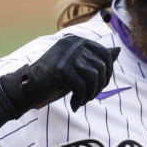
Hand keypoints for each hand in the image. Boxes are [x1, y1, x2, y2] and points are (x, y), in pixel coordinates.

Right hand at [3, 36, 120, 112]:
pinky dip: (81, 99)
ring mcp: (66, 55)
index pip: (105, 55)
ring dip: (90, 94)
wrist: (28, 89)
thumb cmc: (54, 79)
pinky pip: (82, 87)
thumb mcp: (78, 68)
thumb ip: (96, 59)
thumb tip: (118, 50)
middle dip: (99, 86)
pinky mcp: (61, 69)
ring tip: (82, 101)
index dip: (107, 74)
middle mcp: (73, 44)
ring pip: (94, 77)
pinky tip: (75, 106)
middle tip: (88, 97)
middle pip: (101, 67)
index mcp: (77, 41)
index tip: (98, 87)